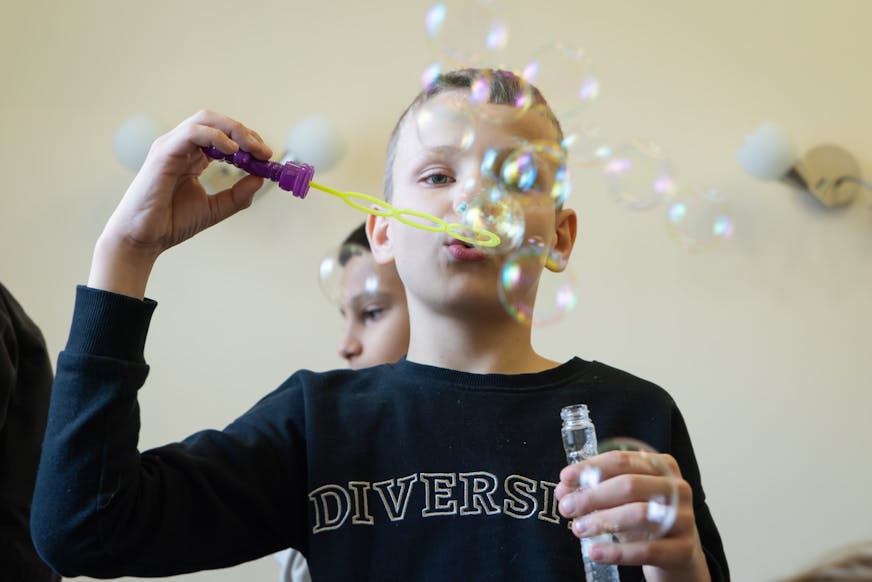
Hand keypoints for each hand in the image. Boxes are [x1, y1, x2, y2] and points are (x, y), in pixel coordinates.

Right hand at [90, 110, 272, 297]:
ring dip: (234, 130)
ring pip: (205, 120)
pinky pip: (192, 133)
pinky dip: (215, 136)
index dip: (247, 141)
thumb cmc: (172, 222)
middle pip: (216, 121)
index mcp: (192, 156)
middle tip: (263, 151)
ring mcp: (171, 146)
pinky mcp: (163, 153)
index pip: (223, 135)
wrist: (144, 238)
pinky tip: (232, 151)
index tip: (266, 157)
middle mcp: (181, 146)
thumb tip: (261, 178)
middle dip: (244, 132)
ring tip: (252, 149)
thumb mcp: (215, 209)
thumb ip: (238, 195)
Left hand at [554, 450, 710, 581]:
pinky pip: (648, 550)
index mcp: (661, 466)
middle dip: (592, 496)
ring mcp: (683, 518)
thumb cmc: (646, 518)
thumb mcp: (622, 500)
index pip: (621, 460)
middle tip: (567, 507)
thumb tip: (563, 490)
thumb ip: (594, 490)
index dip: (590, 468)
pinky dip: (617, 552)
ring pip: (639, 514)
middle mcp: (677, 487)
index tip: (565, 478)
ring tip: (578, 529)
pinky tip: (595, 552)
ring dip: (602, 521)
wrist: (679, 553)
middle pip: (629, 485)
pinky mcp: (683, 549)